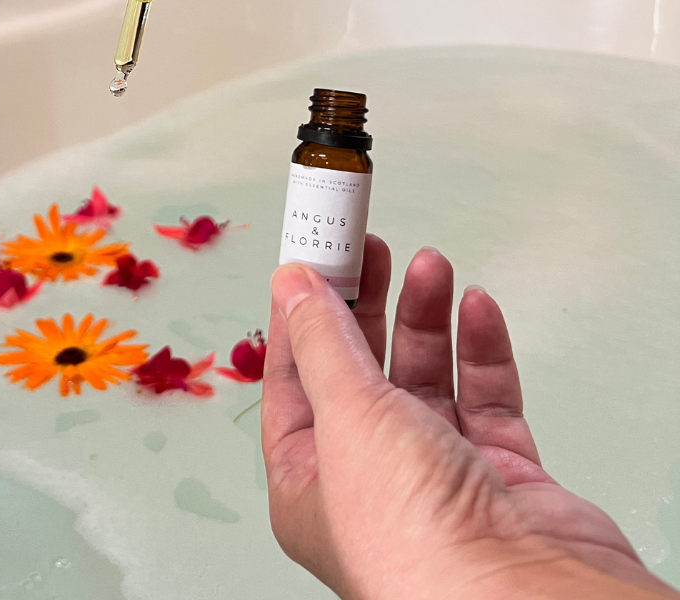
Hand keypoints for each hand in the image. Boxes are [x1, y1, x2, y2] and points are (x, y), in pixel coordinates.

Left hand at [263, 239, 677, 598]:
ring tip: (430, 265)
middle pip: (360, 372)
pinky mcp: (500, 475)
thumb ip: (321, 341)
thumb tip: (291, 283)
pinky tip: (476, 307)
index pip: (293, 381)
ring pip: (425, 378)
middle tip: (370, 249)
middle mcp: (370, 480)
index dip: (301, 316)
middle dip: (366, 306)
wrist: (524, 599)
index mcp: (309, 481)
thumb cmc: (414, 535)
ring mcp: (437, 476)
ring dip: (426, 317)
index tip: (313, 260)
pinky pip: (485, 397)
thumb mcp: (345, 413)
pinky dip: (480, 350)